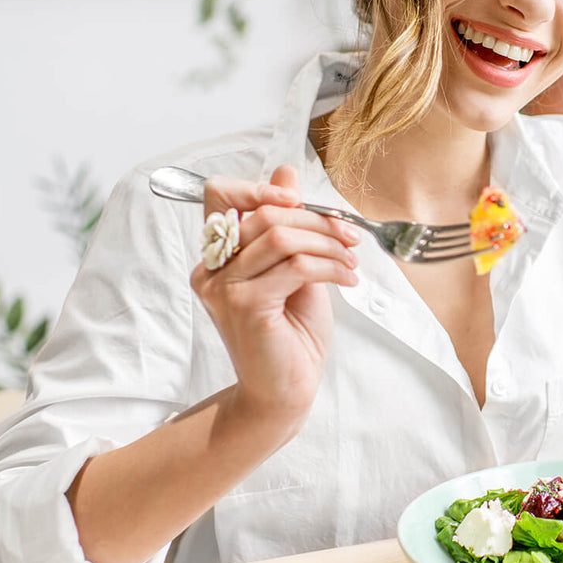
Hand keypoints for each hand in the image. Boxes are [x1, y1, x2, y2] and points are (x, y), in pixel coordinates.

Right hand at [189, 165, 360, 430]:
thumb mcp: (294, 267)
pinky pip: (294, 266)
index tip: (297, 197)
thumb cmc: (291, 333)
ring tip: (352, 258)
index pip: (218, 195)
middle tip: (350, 235)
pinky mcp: (245, 306)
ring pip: (280, 236)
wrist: (286, 391)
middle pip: (263, 214)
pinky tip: (348, 278)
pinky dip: (330, 266)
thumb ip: (288, 224)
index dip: (257, 186)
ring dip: (328, 242)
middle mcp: (211, 270)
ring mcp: (223, 288)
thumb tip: (287, 170)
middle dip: (317, 219)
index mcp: (217, 256)